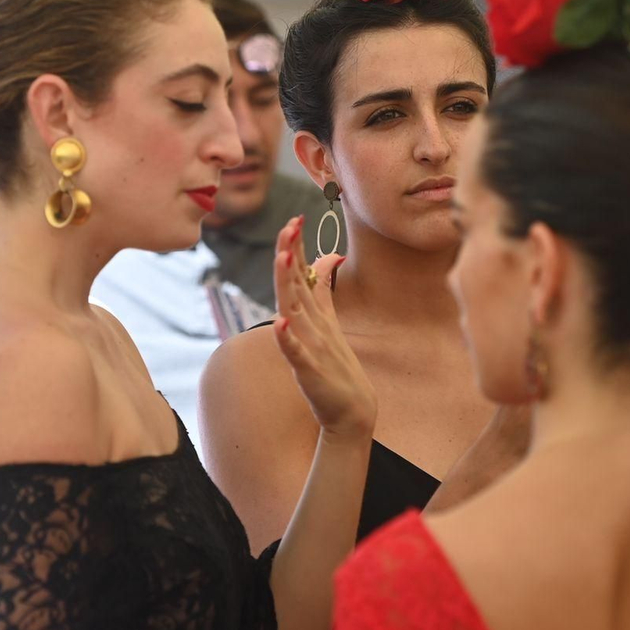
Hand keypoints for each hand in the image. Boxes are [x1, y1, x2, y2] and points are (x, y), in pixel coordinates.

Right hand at [272, 216, 375, 441]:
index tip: (295, 219)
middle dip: (289, 256)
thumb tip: (329, 254)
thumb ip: (324, 288)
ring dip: (285, 285)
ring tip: (283, 258)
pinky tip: (281, 322)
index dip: (295, 248)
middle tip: (288, 226)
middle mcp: (302, 326)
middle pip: (291, 285)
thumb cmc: (334, 365)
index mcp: (308, 313)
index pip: (298, 274)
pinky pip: (295, 351)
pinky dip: (287, 337)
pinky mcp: (307, 370)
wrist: (348, 410)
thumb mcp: (329, 319)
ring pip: (291, 310)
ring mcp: (303, 347)